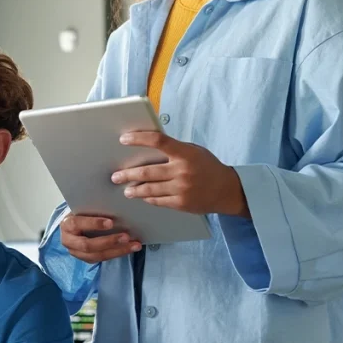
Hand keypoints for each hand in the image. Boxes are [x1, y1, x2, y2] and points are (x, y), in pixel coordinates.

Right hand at [60, 214, 141, 263]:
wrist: (74, 224)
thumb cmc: (81, 212)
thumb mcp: (83, 208)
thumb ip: (93, 208)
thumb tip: (114, 205)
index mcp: (66, 224)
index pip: (77, 224)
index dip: (93, 224)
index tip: (110, 222)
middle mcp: (68, 241)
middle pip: (87, 245)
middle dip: (108, 242)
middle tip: (126, 237)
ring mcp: (76, 252)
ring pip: (97, 255)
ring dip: (117, 250)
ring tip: (134, 245)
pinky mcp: (86, 259)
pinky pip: (102, 258)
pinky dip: (117, 253)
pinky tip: (130, 248)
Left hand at [114, 132, 249, 216]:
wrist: (227, 190)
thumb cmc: (207, 166)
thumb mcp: (194, 151)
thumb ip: (174, 149)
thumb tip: (147, 145)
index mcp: (185, 153)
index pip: (158, 141)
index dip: (139, 138)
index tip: (123, 139)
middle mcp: (182, 171)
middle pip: (147, 172)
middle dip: (128, 174)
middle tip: (115, 176)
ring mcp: (181, 189)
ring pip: (150, 189)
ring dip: (134, 190)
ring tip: (125, 189)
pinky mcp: (181, 203)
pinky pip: (158, 201)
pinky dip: (148, 198)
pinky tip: (142, 196)